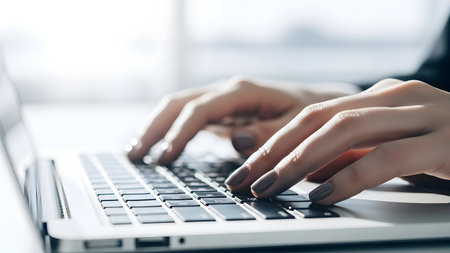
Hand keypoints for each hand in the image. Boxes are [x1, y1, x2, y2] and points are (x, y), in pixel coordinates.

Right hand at [127, 76, 345, 162]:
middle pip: (179, 104)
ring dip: (155, 127)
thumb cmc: (309, 115)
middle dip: (154, 128)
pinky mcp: (220, 113)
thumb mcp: (297, 126)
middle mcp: (226, 93)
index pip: (200, 110)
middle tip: (135, 155)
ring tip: (135, 152)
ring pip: (177, 108)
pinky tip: (157, 146)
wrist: (317, 104)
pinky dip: (168, 130)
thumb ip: (269, 135)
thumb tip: (236, 139)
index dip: (179, 133)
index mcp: (242, 92)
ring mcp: (221, 102)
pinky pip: (187, 118)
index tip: (164, 157)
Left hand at [225, 79, 449, 204]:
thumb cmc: (449, 152)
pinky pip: (388, 157)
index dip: (275, 140)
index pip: (314, 114)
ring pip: (347, 130)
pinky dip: (352, 175)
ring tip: (271, 187)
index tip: (245, 166)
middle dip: (277, 150)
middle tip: (246, 179)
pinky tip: (324, 194)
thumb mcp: (391, 149)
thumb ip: (353, 154)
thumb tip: (305, 170)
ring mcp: (427, 114)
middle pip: (321, 118)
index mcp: (382, 97)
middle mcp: (400, 97)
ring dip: (302, 161)